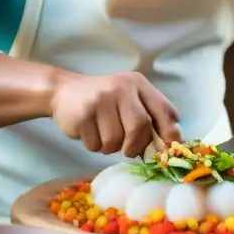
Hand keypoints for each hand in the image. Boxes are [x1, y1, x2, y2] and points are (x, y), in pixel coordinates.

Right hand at [50, 71, 181, 156]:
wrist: (63, 91)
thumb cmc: (103, 102)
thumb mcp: (128, 99)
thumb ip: (149, 116)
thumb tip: (170, 145)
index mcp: (138, 84)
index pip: (163, 110)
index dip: (169, 133)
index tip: (167, 150)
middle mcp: (121, 88)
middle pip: (140, 128)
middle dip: (135, 146)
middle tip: (127, 149)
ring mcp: (101, 100)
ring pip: (116, 141)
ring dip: (110, 147)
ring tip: (102, 135)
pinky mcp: (83, 114)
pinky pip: (96, 144)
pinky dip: (94, 146)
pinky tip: (89, 132)